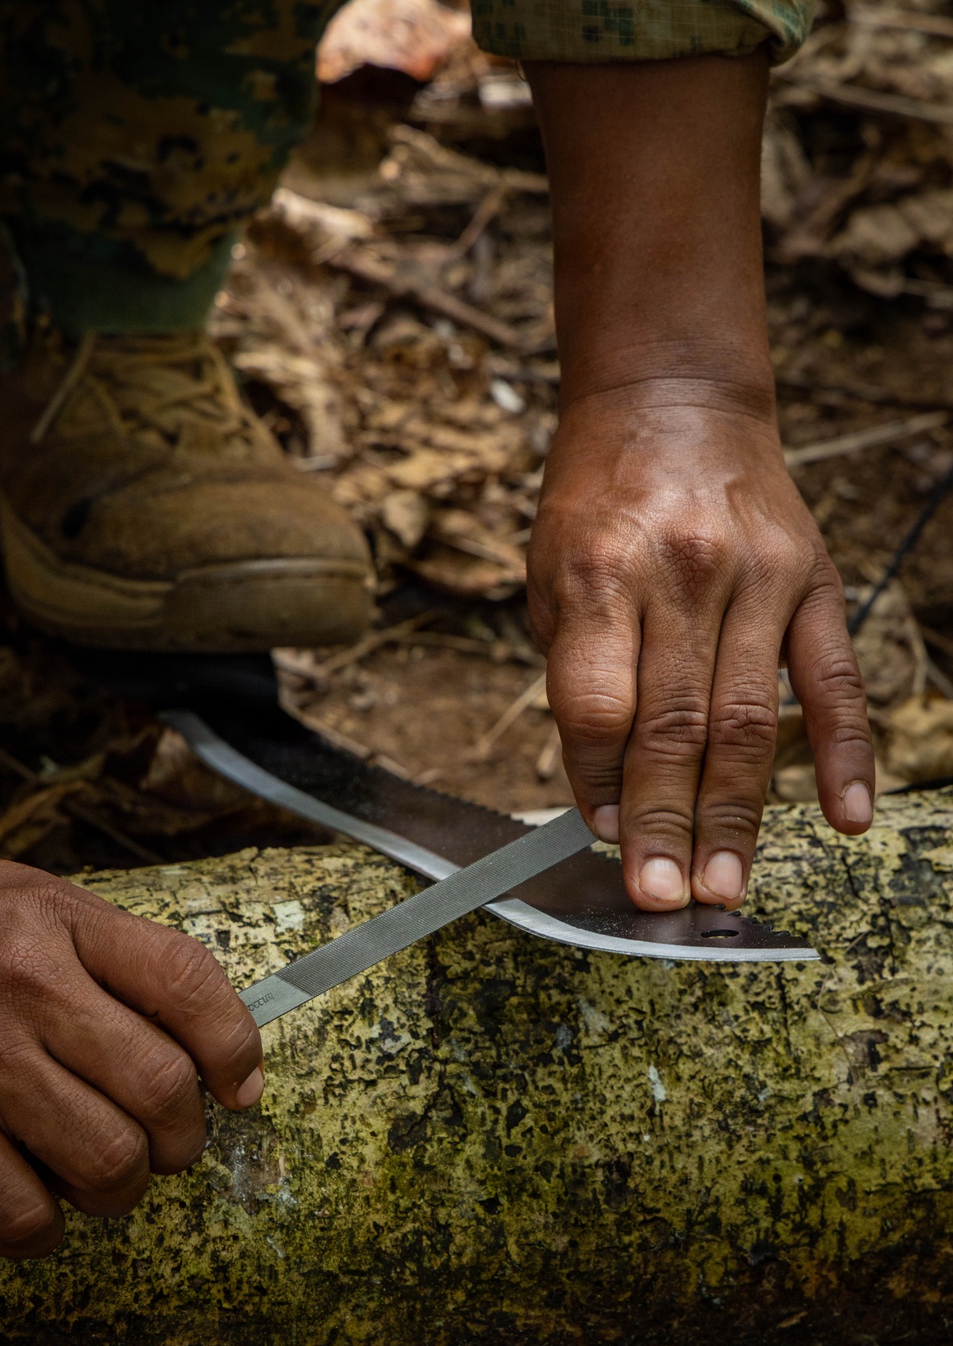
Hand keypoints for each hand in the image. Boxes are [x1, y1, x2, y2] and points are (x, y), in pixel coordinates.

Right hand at [0, 858, 262, 1257]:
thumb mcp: (40, 907)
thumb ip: (125, 960)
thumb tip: (223, 1056)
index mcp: (59, 924)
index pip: (185, 981)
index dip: (235, 1045)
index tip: (240, 1084)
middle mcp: (23, 990)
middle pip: (160, 1084)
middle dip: (185, 1133)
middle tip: (170, 1137)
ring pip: (108, 1160)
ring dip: (126, 1183)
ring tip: (109, 1165)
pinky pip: (24, 1216)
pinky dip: (47, 1226)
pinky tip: (39, 1193)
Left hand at [528, 391, 874, 909]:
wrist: (671, 397)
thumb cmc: (596, 497)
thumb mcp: (549, 570)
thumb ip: (575, 672)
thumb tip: (599, 789)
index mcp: (598, 572)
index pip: (598, 707)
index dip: (598, 784)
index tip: (604, 841)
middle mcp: (680, 575)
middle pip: (674, 726)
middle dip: (666, 824)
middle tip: (664, 899)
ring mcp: (756, 578)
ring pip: (748, 720)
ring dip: (736, 815)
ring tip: (724, 887)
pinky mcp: (813, 580)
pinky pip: (834, 681)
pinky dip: (843, 753)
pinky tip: (844, 818)